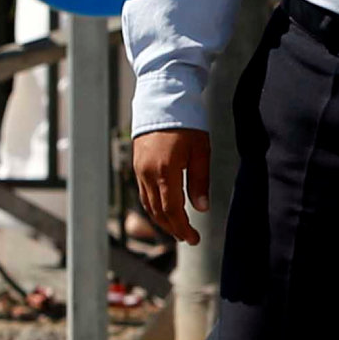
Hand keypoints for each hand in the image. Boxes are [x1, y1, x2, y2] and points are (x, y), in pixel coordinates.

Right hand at [134, 126, 209, 244]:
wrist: (162, 100)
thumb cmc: (186, 123)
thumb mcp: (200, 151)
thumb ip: (200, 181)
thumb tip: (201, 209)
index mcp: (165, 171)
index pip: (172, 210)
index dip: (183, 228)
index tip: (194, 239)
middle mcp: (148, 173)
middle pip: (158, 212)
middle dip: (173, 228)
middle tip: (187, 238)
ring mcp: (139, 170)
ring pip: (148, 204)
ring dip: (162, 220)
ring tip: (177, 229)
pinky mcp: (137, 165)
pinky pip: (143, 193)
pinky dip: (153, 207)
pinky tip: (164, 211)